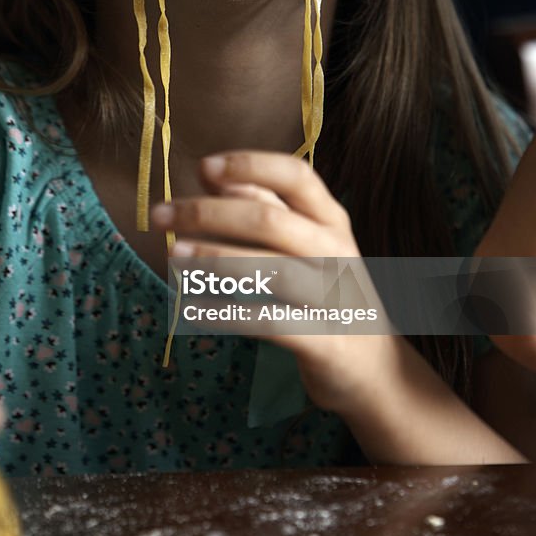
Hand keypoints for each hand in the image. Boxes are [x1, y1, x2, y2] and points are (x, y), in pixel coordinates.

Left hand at [150, 150, 392, 415]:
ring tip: (172, 256)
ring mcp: (334, 297)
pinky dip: (227, 314)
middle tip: (159, 215)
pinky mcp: (324, 340)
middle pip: (270, 219)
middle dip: (208, 213)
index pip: (297, 176)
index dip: (250, 165)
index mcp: (332, 220)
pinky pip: (269, 322)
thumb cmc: (328, 294)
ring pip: (270, 269)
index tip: (203, 165)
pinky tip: (192, 309)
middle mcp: (336, 251)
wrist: (376, 369)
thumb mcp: (307, 244)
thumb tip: (210, 173)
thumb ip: (265, 206)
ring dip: (214, 259)